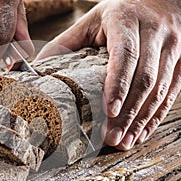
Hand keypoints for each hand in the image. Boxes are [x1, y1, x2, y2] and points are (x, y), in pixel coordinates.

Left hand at [37, 0, 180, 149]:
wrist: (160, 0)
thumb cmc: (119, 12)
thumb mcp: (89, 21)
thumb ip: (65, 44)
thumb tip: (37, 69)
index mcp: (127, 21)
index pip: (125, 55)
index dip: (118, 84)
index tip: (109, 110)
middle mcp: (155, 33)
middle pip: (145, 78)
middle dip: (128, 112)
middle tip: (112, 138)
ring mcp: (173, 47)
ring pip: (161, 89)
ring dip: (142, 119)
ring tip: (125, 141)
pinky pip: (172, 93)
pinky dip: (156, 116)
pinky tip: (142, 132)